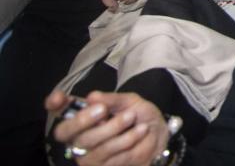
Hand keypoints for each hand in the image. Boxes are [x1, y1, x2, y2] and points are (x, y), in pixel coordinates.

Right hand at [46, 90, 168, 165]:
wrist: (162, 136)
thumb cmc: (141, 117)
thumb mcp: (130, 102)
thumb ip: (112, 100)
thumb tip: (91, 97)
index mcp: (84, 117)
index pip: (59, 112)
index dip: (53, 106)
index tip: (58, 99)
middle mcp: (79, 137)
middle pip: (65, 132)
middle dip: (83, 120)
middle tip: (103, 110)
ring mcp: (88, 156)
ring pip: (89, 144)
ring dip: (114, 128)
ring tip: (132, 117)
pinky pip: (109, 156)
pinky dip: (128, 140)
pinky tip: (141, 131)